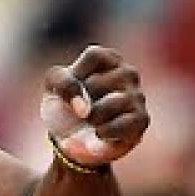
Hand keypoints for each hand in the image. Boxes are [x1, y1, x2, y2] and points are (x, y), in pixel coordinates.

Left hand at [41, 45, 149, 166]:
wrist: (74, 140)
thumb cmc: (65, 106)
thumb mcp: (53, 86)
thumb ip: (63, 82)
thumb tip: (85, 110)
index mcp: (107, 58)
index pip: (94, 55)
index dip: (75, 77)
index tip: (64, 92)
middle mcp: (127, 72)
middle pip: (96, 84)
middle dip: (80, 102)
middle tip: (80, 110)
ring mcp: (137, 95)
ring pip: (112, 103)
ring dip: (92, 118)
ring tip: (90, 122)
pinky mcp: (142, 119)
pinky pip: (123, 124)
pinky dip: (104, 132)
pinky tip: (99, 134)